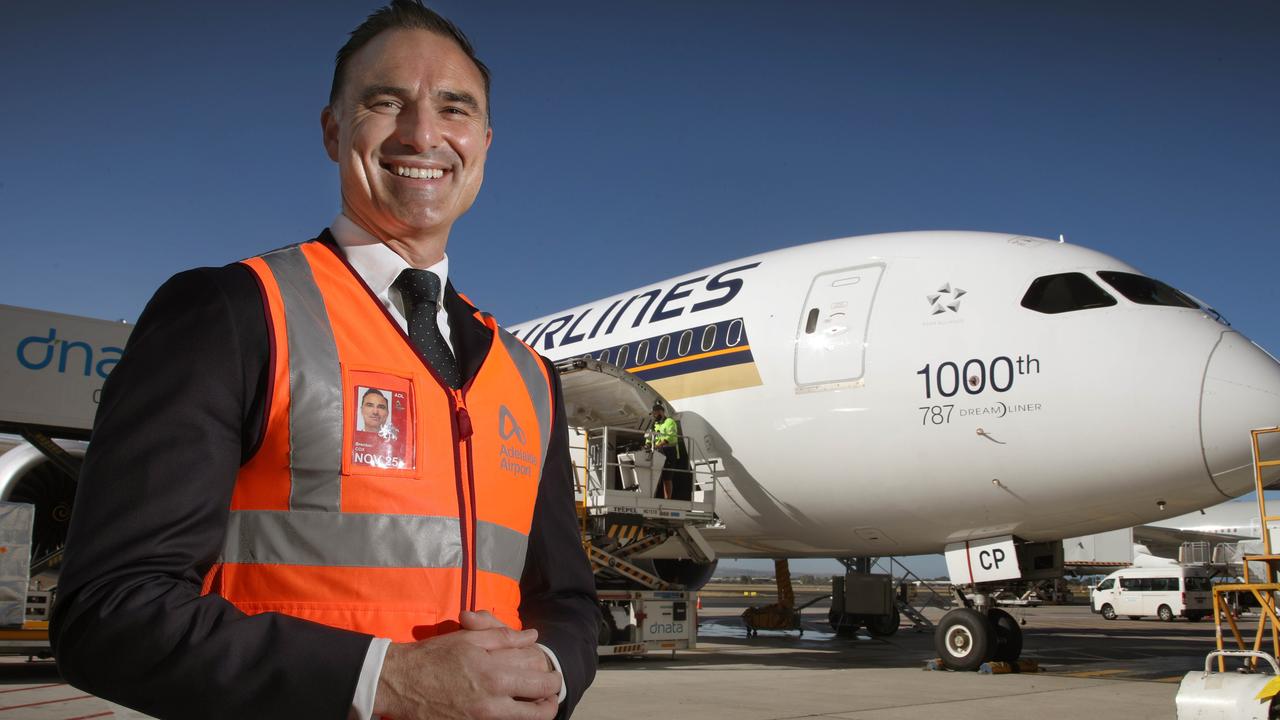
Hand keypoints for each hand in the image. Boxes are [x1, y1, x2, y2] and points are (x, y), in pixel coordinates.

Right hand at [373, 612, 560, 719]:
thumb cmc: (432, 657)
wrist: (398, 684)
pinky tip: (509, 708)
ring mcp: (483, 719)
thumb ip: (504, 637)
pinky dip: (512, 718)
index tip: (551, 675)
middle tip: (548, 693)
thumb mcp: (468, 639)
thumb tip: (532, 635)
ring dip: (535, 713)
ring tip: (533, 702)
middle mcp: (493, 701)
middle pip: (540, 710)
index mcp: (495, 674)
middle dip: (550, 700)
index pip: (542, 682)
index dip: (553, 679)